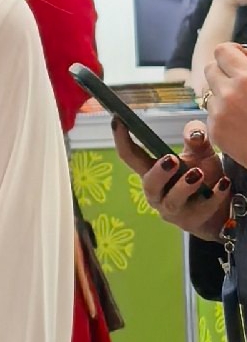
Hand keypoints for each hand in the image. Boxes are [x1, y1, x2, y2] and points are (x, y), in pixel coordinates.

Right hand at [112, 119, 230, 238]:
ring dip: (184, 187)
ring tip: (199, 173)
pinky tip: (223, 184)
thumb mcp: (200, 155)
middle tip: (172, 159)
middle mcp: (157, 193)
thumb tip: (194, 132)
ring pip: (171, 201)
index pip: (131, 156)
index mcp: (152, 172)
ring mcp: (173, 210)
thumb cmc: (203, 178)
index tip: (118, 120)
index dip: (122, 139)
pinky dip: (214, 196)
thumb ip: (195, 140)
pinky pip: (201, 210)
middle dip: (158, 172)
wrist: (220, 210)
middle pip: (149, 184)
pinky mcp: (191, 221)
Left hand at [208, 43, 246, 170]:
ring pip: (209, 93)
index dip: (231, 54)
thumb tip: (242, 54)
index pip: (222, 51)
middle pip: (210, 70)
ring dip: (223, 96)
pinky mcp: (215, 131)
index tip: (239, 60)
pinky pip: (211, 115)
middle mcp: (230, 93)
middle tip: (238, 82)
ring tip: (243, 106)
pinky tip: (241, 123)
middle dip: (223, 73)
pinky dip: (223, 116)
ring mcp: (220, 113)